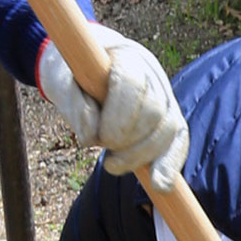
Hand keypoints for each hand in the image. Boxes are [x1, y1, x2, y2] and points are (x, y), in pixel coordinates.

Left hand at [38, 26, 189, 189]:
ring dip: (141, 156)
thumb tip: (90, 137)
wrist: (85, 63)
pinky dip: (170, 163)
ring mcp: (165, 96)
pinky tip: (161, 184)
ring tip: (112, 165)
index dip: (118, 116)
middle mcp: (153, 74)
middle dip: (130, 141)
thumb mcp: (62, 84)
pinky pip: (178, 141)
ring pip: (168, 130)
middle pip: (155, 112)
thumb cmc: (72, 73)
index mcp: (126, 56)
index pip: (133, 84)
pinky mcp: (169, 118)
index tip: (98, 141)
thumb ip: (74, 105)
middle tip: (104, 155)